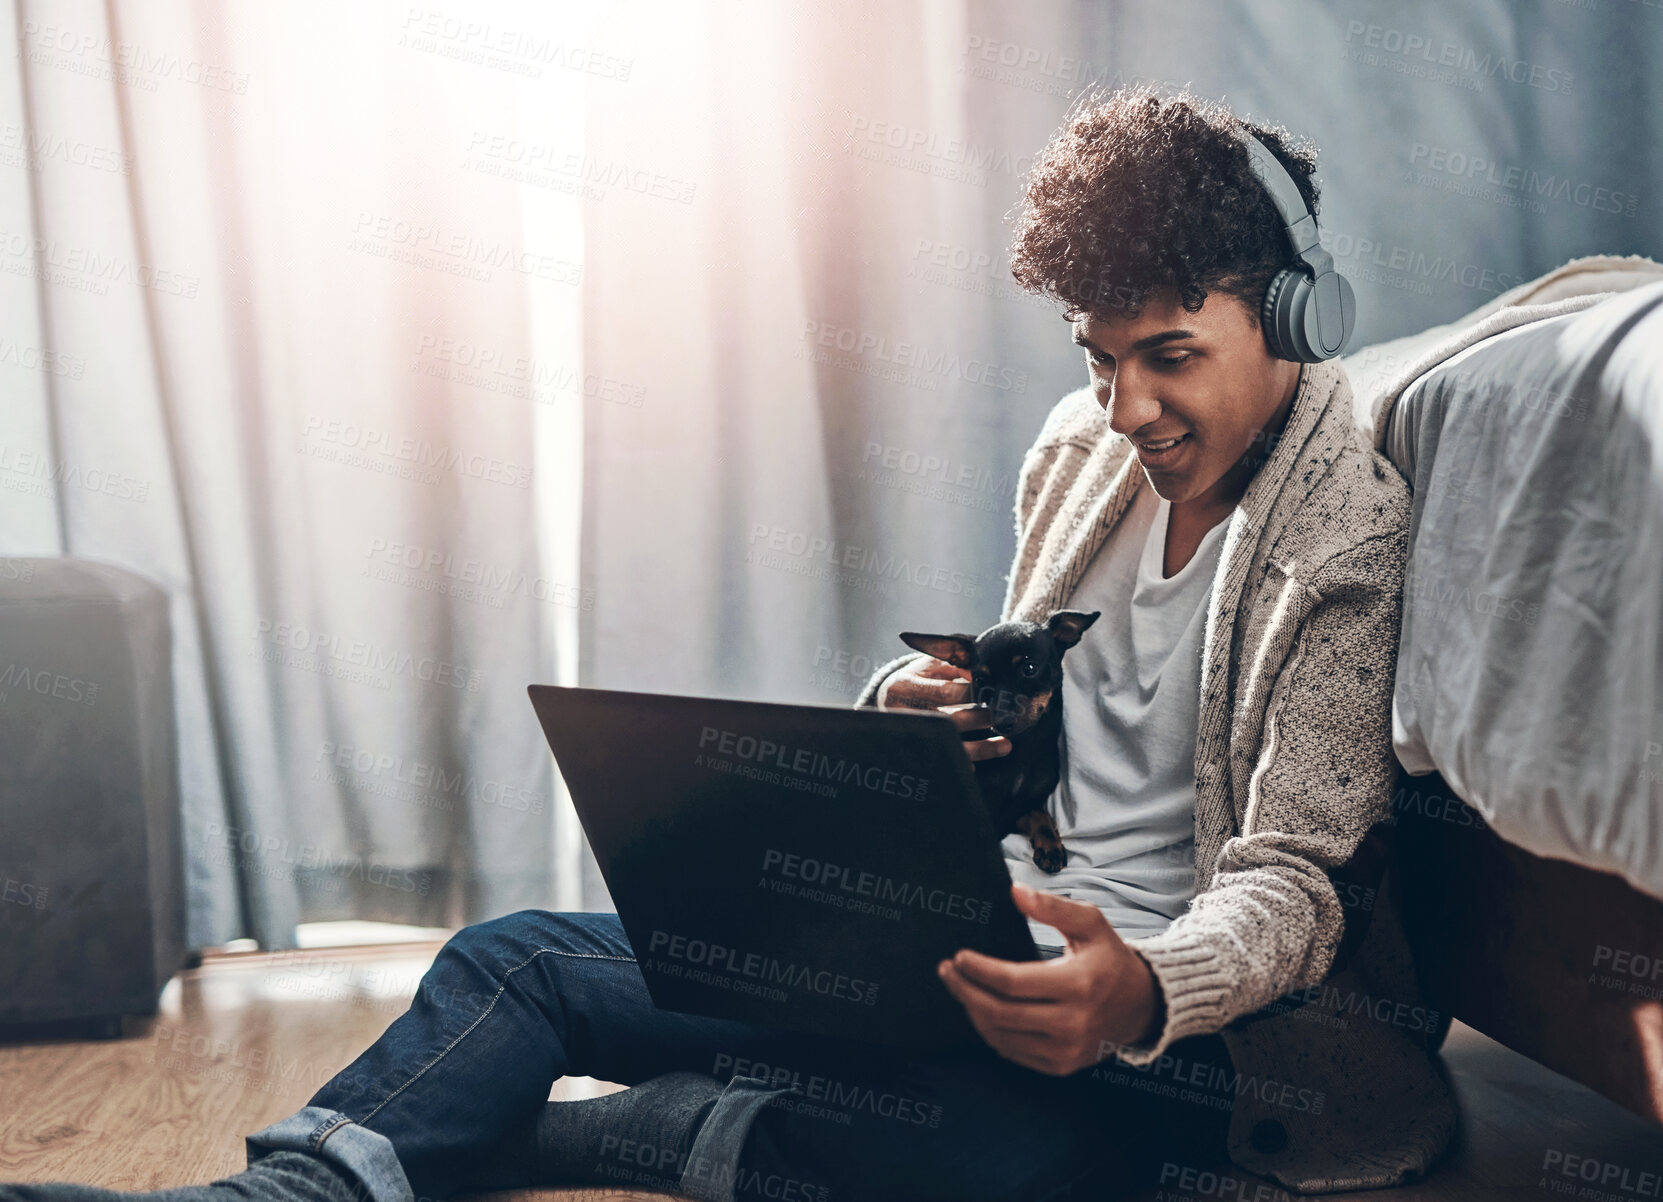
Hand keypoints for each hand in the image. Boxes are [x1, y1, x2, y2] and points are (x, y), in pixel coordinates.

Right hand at [875, 657, 1010, 762]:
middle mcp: (904, 711)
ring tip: (1004, 745)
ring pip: (949, 744)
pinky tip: (976, 765)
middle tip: (1003, 717)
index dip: (973, 695)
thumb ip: (954, 665)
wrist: (884, 700)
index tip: (996, 694)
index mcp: (906, 686)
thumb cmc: (914, 679)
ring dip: (980, 748)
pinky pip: (941, 761)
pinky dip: (960, 763)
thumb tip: (981, 671)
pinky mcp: (914, 751)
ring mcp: (909, 734)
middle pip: (948, 720)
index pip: (945, 692)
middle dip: (979, 719)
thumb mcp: (928, 666)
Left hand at [936, 882, 1162, 1075]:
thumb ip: (1052, 907)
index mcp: (1078, 985)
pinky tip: (982, 1011)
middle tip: (946, 972)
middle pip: (1000, 1013)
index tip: (958, 956)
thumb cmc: (1111, 958)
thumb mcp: (1091, 923)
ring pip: (1002, 1037)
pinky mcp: (1062, 1066)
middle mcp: (1072, 1023)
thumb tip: (1014, 891)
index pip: (1013, 982)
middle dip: (965, 992)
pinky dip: (992, 1032)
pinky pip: (1013, 1053)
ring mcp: (1066, 1050)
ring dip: (974, 1012)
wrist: (1143, 1005)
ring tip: (961, 988)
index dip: (979, 970)